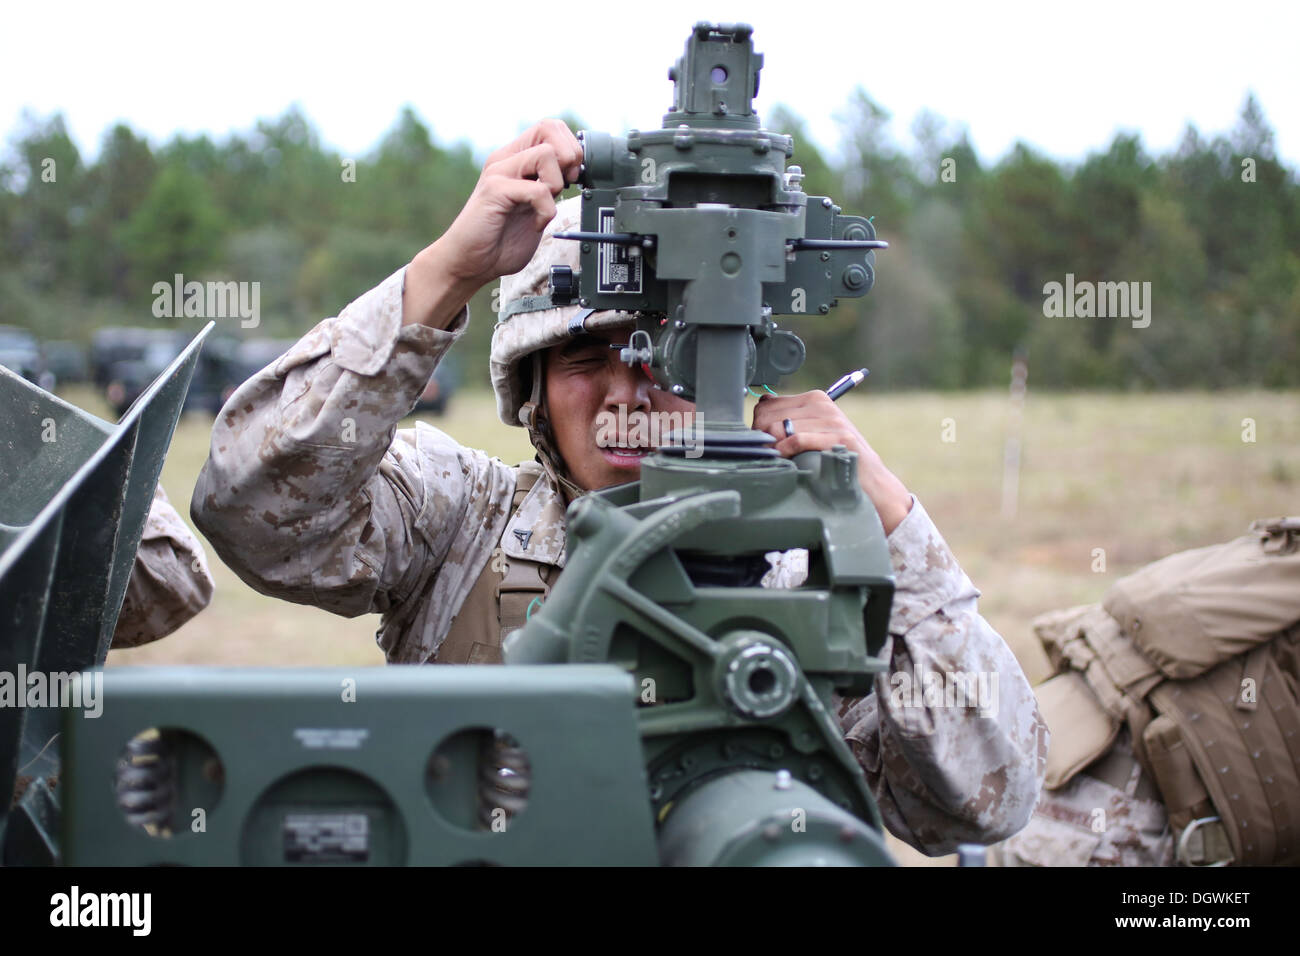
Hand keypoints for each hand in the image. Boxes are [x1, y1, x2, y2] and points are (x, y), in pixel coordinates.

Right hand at [404, 119, 582, 328]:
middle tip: (563, 186)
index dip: (570, 147)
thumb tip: (577, 172)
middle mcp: (506, 160)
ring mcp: (499, 172)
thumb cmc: (500, 239)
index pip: (550, 127)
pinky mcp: (495, 190)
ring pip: (546, 154)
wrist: (469, 263)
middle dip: (569, 157)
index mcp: (516, 159)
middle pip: (549, 127)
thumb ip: (549, 187)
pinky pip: (538, 189)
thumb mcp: (535, 207)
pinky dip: (545, 211)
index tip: (571, 177)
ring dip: (555, 184)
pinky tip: (535, 225)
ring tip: (544, 206)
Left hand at [753, 390, 913, 533]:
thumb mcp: (813, 432)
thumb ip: (790, 419)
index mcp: (815, 399)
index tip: (764, 443)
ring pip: (779, 428)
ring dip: (773, 447)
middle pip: (768, 416)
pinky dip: (785, 451)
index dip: (759, 425)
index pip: (766, 404)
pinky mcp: (838, 438)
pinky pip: (796, 440)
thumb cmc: (836, 459)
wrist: (871, 481)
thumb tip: (762, 404)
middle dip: (763, 437)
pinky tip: (787, 460)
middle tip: (770, 454)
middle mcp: (822, 404)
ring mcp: (831, 420)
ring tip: (780, 459)